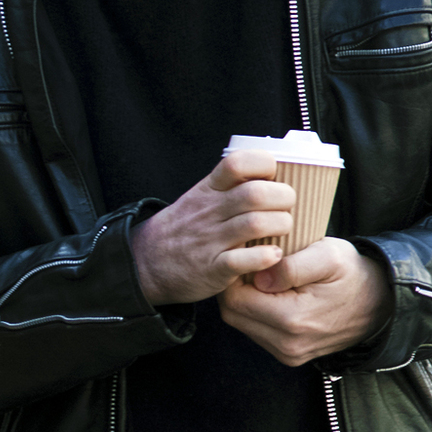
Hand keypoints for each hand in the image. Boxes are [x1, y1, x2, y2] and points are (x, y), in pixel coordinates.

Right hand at [131, 152, 293, 305]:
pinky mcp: (213, 269)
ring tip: (283, 231)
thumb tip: (273, 173)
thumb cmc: (184, 229)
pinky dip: (265, 257)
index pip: (237, 163)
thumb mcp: (199, 198)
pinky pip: (243, 260)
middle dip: (283, 198)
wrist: (145, 262)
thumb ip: (229, 187)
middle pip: (255, 193)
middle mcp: (210, 211)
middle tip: (287, 207)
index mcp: (209, 190)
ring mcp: (210, 240)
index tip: (273, 175)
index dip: (263, 164)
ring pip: (254, 224)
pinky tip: (273, 256)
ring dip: (280, 226)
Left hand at [219, 237, 392, 366]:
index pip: (234, 298)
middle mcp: (287, 344)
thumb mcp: (328, 256)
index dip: (233, 273)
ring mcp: (288, 354)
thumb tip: (258, 278)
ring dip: (244, 300)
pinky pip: (256, 332)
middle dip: (234, 287)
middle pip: (232, 314)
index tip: (244, 255)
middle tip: (250, 264)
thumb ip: (291, 266)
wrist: (382, 305)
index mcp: (292, 320)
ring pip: (241, 324)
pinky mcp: (290, 356)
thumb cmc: (353, 274)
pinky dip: (256, 312)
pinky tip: (271, 294)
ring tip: (262, 277)